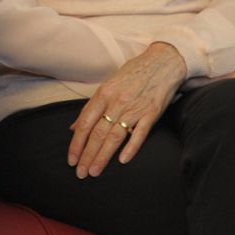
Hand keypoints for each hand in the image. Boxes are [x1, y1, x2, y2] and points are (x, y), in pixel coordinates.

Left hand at [71, 42, 186, 177]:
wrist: (162, 62)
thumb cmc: (133, 73)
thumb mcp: (109, 85)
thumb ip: (92, 107)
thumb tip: (74, 126)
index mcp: (103, 94)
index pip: (85, 123)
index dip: (76, 143)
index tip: (71, 159)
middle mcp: (117, 102)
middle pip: (98, 133)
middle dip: (87, 155)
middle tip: (80, 173)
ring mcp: (134, 108)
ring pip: (115, 136)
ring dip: (103, 156)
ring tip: (94, 171)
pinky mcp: (152, 113)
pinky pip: (140, 133)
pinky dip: (131, 148)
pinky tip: (122, 161)